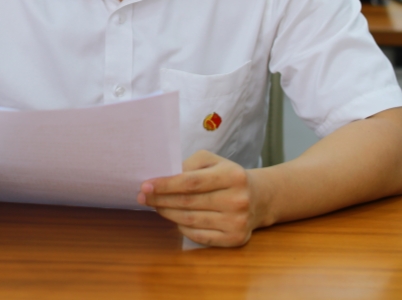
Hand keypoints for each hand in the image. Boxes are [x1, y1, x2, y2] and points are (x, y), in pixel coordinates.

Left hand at [138, 150, 262, 246]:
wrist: (258, 198)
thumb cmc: (228, 176)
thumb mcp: (212, 161)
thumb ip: (188, 165)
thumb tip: (163, 176)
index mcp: (232, 175)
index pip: (190, 182)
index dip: (165, 185)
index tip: (145, 185)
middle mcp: (237, 200)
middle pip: (188, 203)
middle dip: (160, 200)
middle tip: (143, 197)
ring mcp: (237, 222)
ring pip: (191, 220)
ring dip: (167, 213)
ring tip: (155, 206)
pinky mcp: (235, 239)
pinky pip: (199, 236)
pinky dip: (182, 228)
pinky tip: (174, 219)